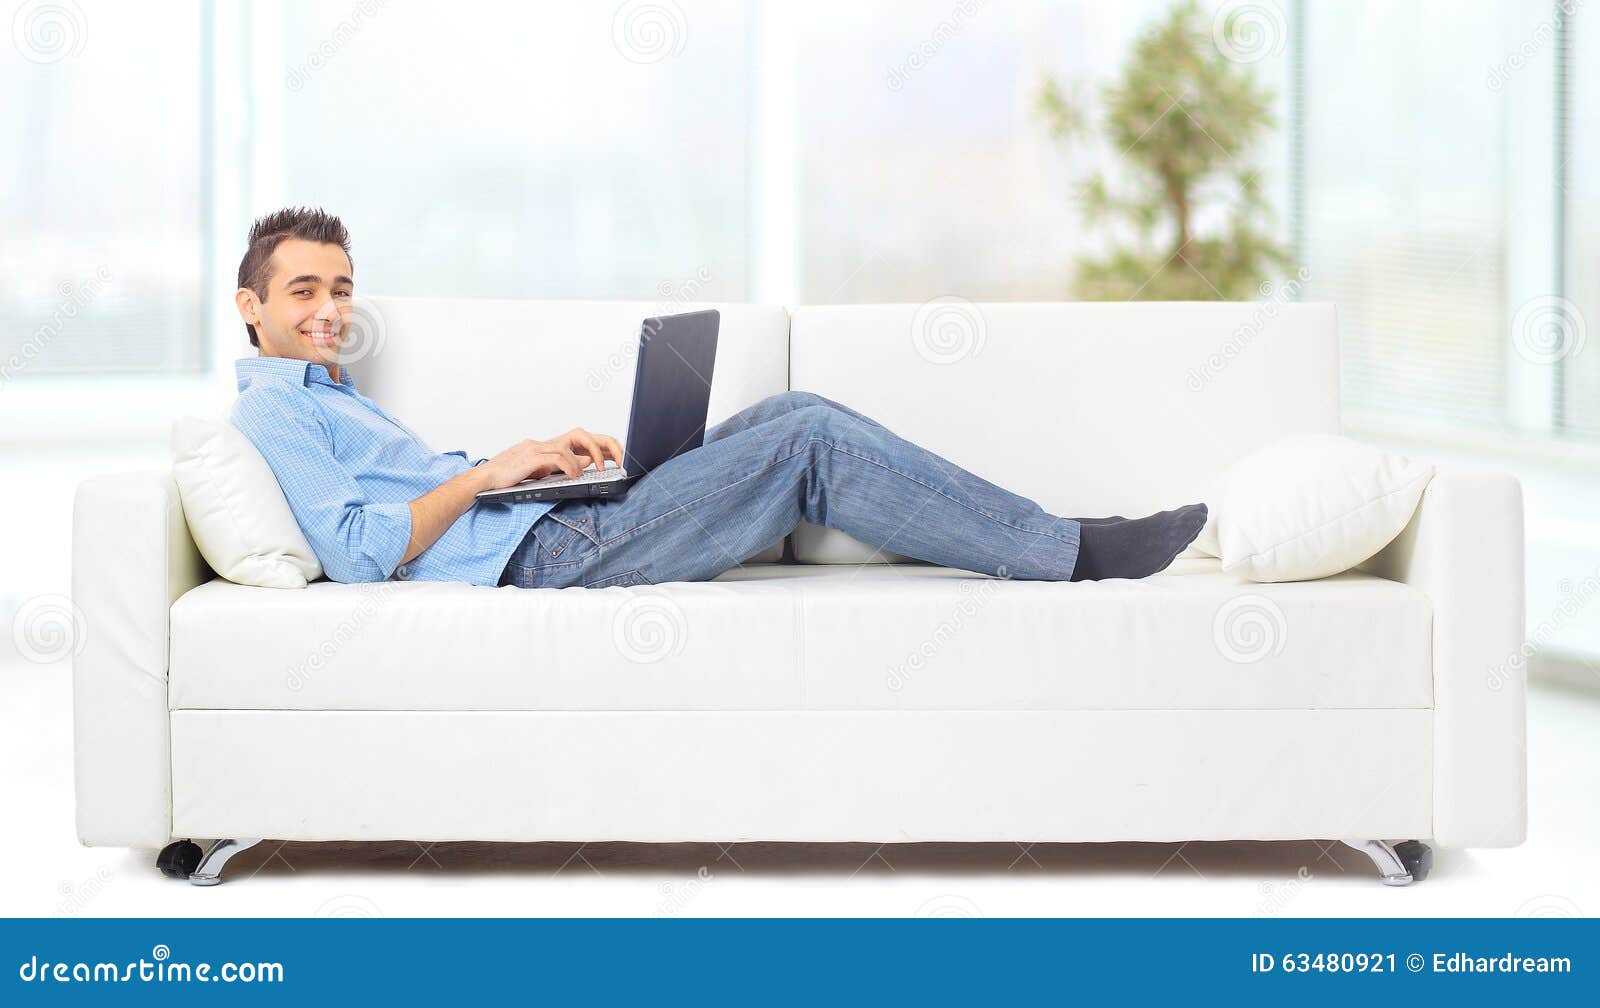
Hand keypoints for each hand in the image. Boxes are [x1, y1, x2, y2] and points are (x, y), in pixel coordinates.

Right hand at [477, 428, 624, 490]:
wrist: (483, 480)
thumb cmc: (508, 479)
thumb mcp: (541, 473)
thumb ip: (562, 467)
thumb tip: (586, 464)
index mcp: (547, 446)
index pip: (580, 439)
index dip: (601, 446)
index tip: (617, 457)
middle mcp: (544, 443)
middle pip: (581, 434)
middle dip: (604, 446)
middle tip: (619, 460)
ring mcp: (537, 447)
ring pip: (573, 441)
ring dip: (589, 456)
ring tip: (596, 470)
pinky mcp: (530, 456)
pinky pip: (558, 456)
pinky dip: (570, 465)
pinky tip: (575, 476)